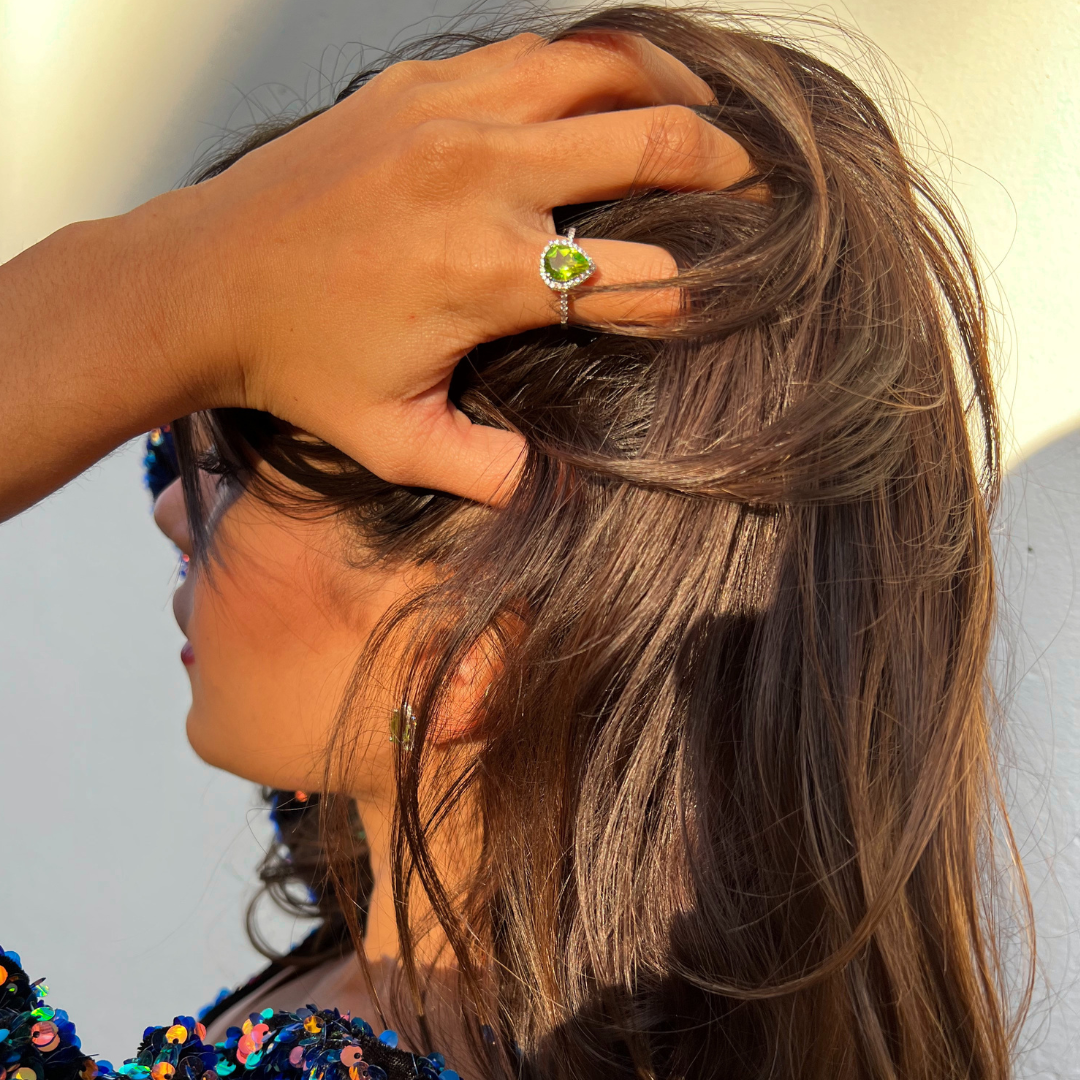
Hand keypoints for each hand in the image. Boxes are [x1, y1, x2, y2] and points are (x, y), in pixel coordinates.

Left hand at [157, 31, 753, 502]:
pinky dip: (593, 68)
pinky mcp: (418, 85)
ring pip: (604, 70)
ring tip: (712, 117)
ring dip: (674, 91)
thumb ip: (487, 470)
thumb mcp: (396, 441)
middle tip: (761, 185)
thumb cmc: (300, 366)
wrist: (206, 280)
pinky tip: (613, 93)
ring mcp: (450, 116)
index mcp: (487, 273)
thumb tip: (560, 487)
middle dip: (725, 169)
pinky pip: (536, 54)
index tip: (714, 305)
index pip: (639, 276)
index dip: (690, 296)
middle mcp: (481, 179)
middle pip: (652, 147)